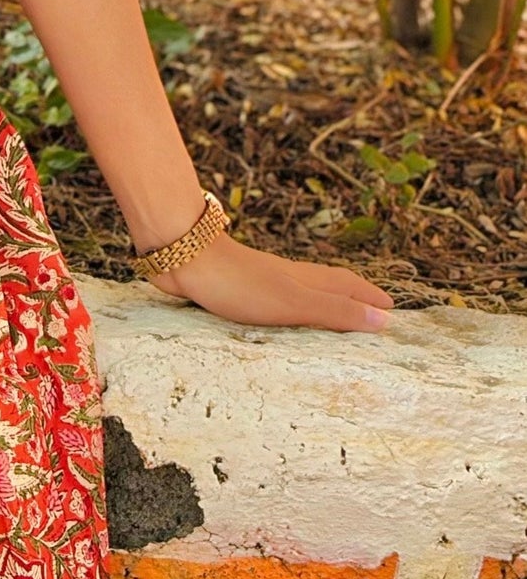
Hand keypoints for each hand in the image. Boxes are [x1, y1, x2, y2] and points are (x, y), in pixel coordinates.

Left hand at [147, 233, 393, 331]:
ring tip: (332, 313)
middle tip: (372, 309)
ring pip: (301, 290)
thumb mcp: (294, 302)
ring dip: (322, 301)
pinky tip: (279, 316)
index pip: (346, 286)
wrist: (185, 258)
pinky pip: (274, 301)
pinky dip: (290, 309)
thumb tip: (385, 320)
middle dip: (351, 297)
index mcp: (304, 280)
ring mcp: (262, 281)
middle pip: (327, 284)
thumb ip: (335, 311)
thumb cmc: (240, 283)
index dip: (369, 297)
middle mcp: (287, 277)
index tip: (392, 307)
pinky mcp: (237, 289)